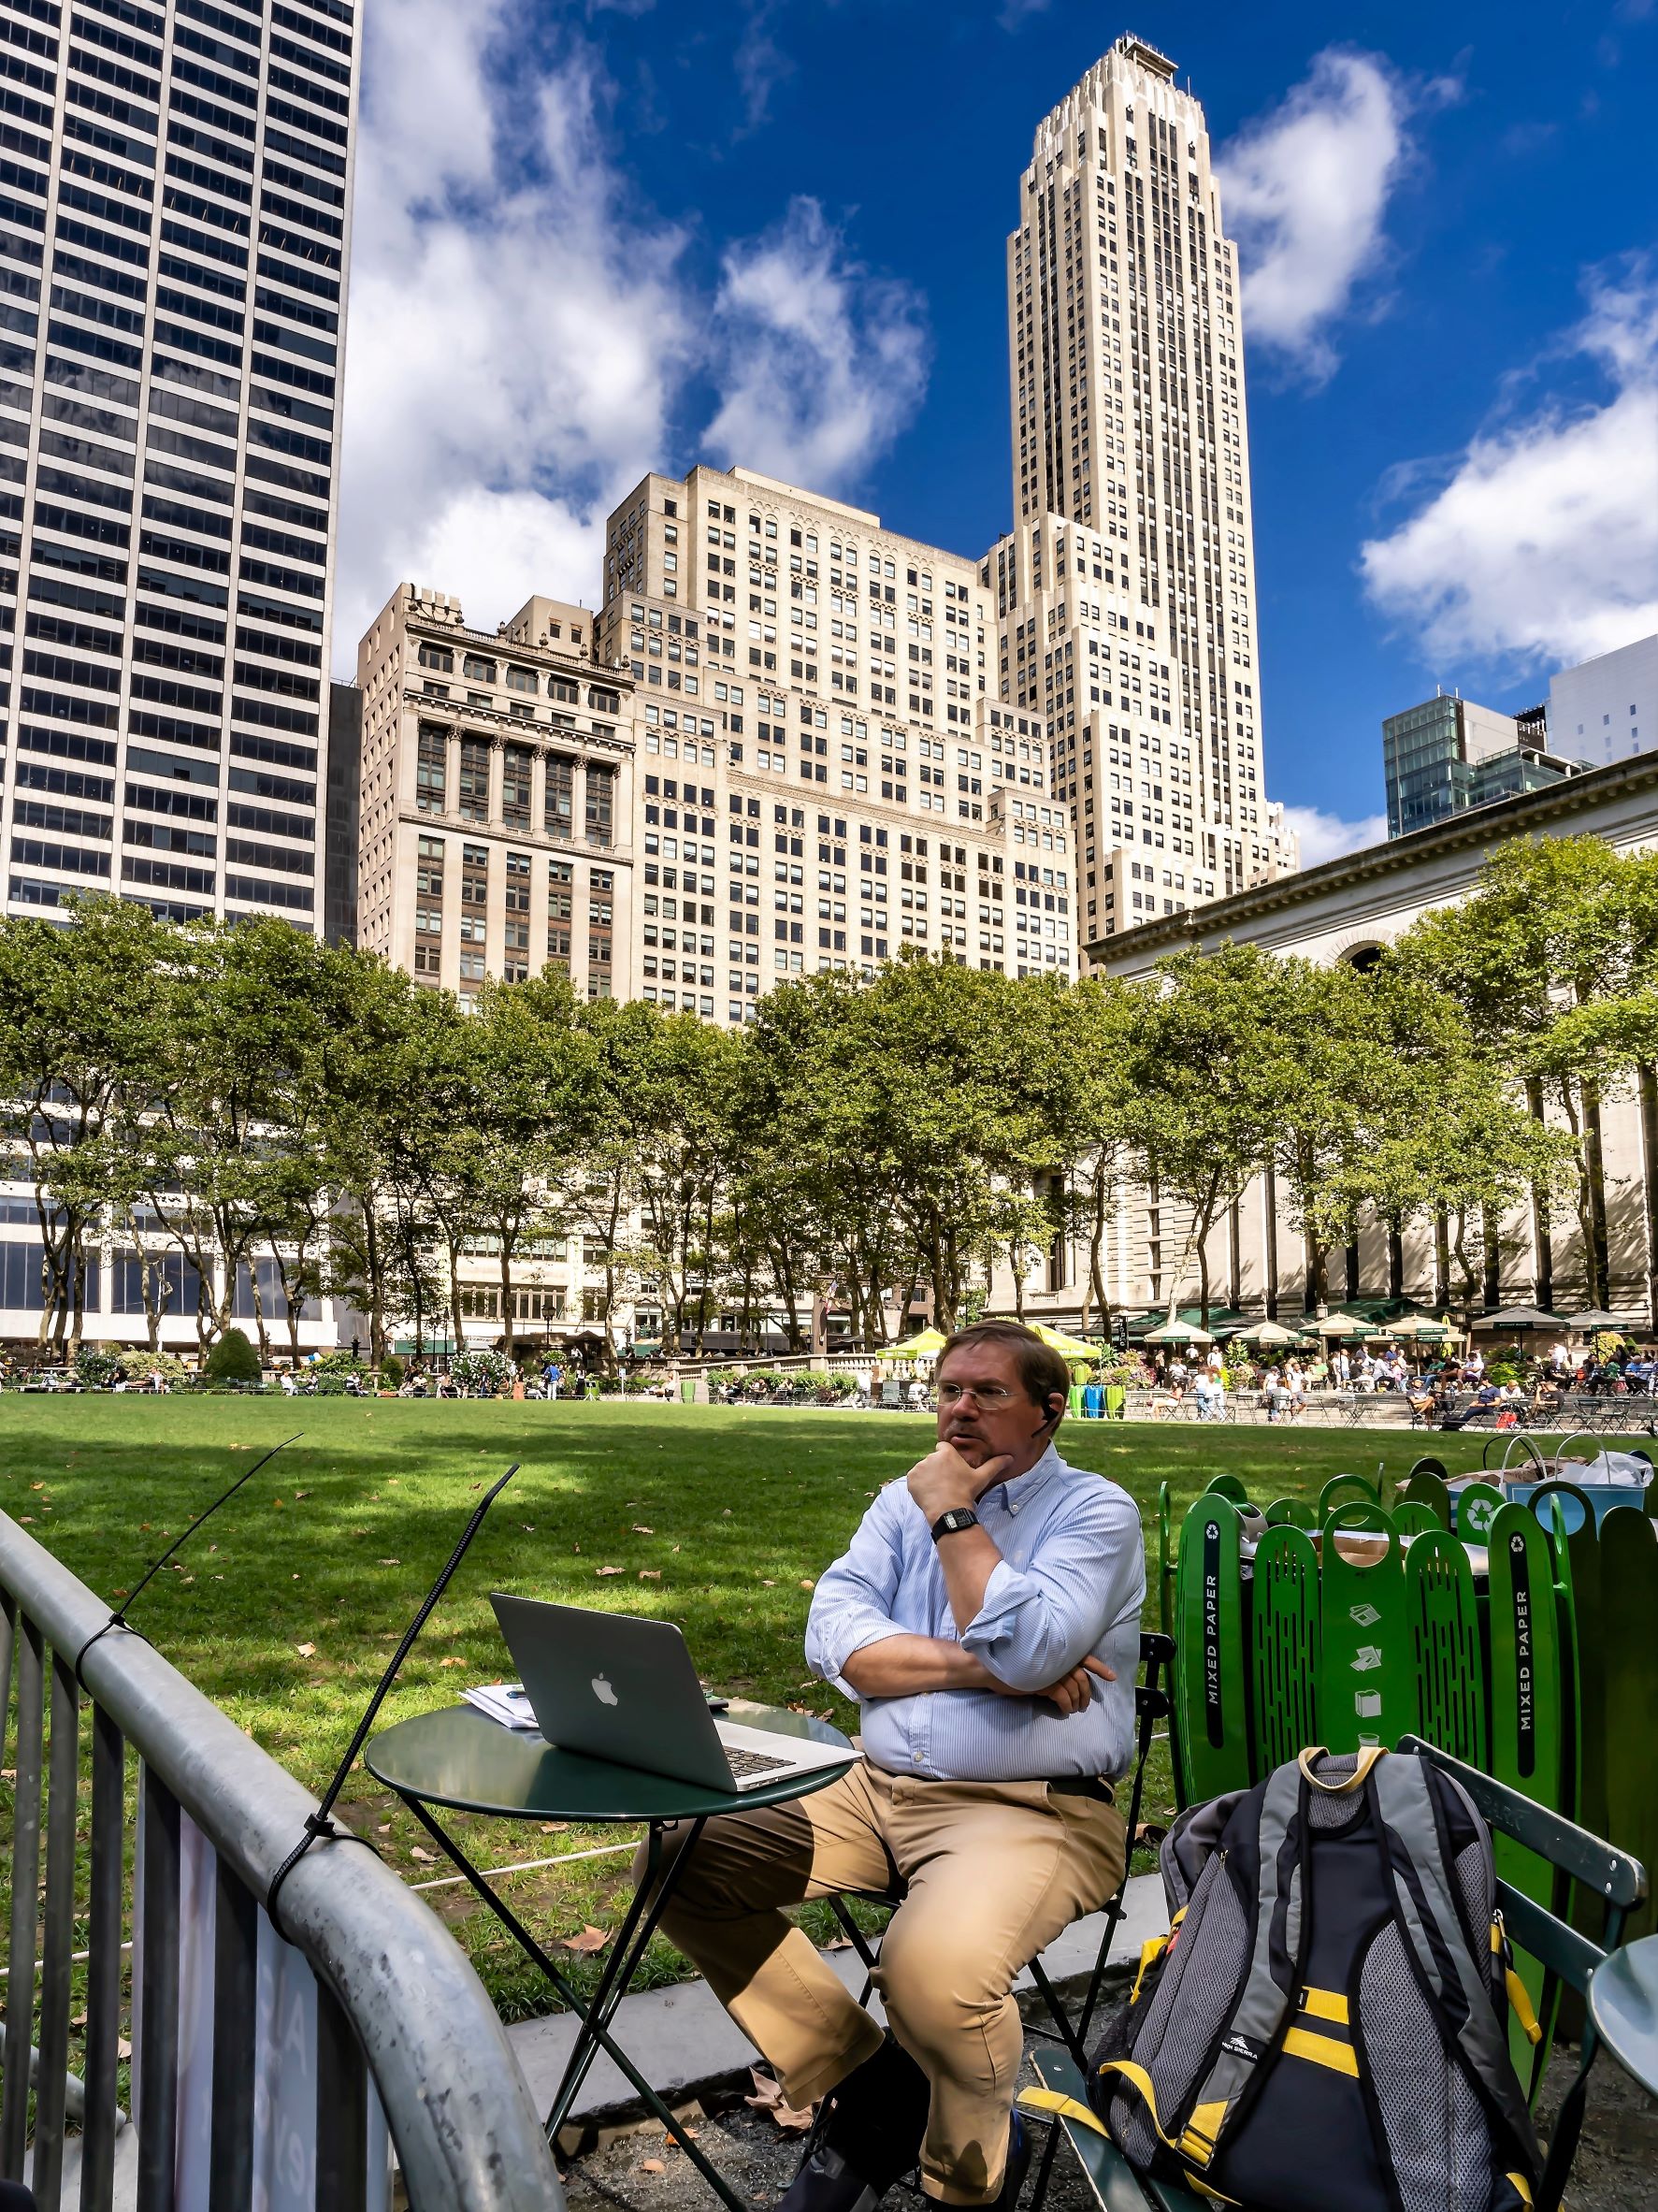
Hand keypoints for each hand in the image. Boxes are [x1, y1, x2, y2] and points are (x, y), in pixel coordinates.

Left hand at [907, 1438, 1008, 1521]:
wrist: (948, 1509)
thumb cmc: (966, 1492)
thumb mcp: (982, 1477)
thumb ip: (995, 1465)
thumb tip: (1010, 1457)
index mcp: (946, 1452)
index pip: (943, 1448)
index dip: (947, 1458)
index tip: (951, 1469)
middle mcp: (930, 1456)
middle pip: (933, 1459)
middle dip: (937, 1468)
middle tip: (946, 1483)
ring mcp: (919, 1467)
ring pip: (923, 1470)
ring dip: (928, 1477)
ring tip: (938, 1490)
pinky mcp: (911, 1479)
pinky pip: (914, 1479)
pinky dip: (919, 1485)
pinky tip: (928, 1494)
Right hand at [985, 1655, 1115, 1715]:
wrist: (990, 1668)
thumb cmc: (1010, 1664)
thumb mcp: (1035, 1662)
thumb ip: (1050, 1664)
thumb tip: (1064, 1680)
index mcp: (1056, 1650)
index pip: (1084, 1658)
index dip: (1099, 1667)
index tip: (1112, 1677)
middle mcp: (1056, 1657)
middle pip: (1082, 1677)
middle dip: (1087, 1692)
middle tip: (1086, 1704)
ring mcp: (1051, 1670)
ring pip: (1075, 1689)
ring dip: (1078, 1701)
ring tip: (1076, 1709)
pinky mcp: (1045, 1683)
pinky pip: (1064, 1698)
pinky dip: (1067, 1706)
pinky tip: (1065, 1711)